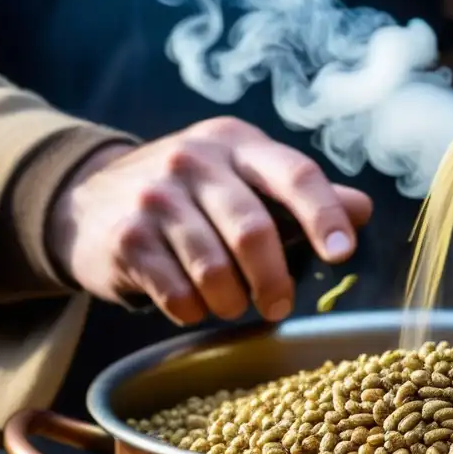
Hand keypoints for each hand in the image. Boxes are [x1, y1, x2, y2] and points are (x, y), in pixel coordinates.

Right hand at [47, 117, 372, 324]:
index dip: (324, 215)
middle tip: (278, 306)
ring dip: (231, 301)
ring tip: (231, 304)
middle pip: (253, 231)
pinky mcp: (125, 239)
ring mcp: (154, 198)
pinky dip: (193, 310)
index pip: (294, 174)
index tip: (343, 252)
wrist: (89, 202)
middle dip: (274, 281)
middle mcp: (193, 160)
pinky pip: (177, 293)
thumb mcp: (244, 179)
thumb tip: (363, 208)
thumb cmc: (190, 196)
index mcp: (236, 143)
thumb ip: (301, 196)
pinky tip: (191, 302)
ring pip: (215, 270)